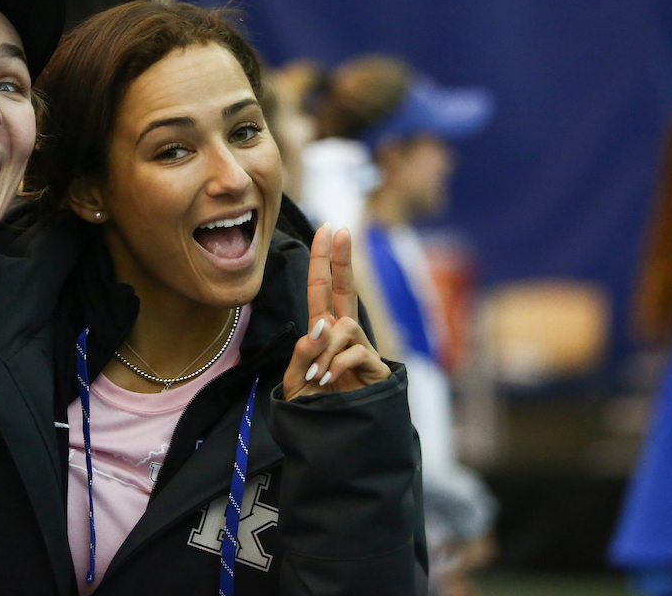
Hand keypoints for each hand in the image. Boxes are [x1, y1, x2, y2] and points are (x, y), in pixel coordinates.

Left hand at [283, 224, 391, 400]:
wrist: (333, 441)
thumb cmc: (314, 410)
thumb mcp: (295, 380)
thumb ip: (302, 354)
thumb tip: (319, 326)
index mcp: (323, 333)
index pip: (322, 290)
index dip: (323, 261)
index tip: (326, 229)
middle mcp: (345, 335)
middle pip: (346, 289)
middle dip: (342, 258)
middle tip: (340, 230)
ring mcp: (362, 349)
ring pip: (344, 326)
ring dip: (326, 349)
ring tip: (318, 376)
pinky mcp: (376, 368)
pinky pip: (355, 351)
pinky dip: (337, 364)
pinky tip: (328, 380)